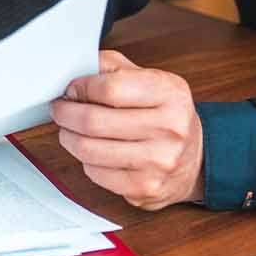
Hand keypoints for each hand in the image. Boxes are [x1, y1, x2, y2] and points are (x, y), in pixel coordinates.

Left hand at [50, 50, 204, 210]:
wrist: (195, 159)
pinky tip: (93, 152)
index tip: (71, 89)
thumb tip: (74, 69)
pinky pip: (95, 174)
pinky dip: (86, 161)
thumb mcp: (149, 80)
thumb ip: (113, 68)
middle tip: (60, 110)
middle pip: (93, 121)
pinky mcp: (146, 187)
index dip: (80, 88)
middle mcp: (170, 128)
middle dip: (66, 114)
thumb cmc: (165, 116)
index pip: (110, 88)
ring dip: (69, 138)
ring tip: (70, 130)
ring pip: (89, 150)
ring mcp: (159, 161)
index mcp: (170, 93)